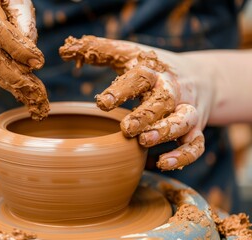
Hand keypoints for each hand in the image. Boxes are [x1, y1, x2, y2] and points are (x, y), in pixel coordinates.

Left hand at [60, 35, 214, 170]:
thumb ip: (100, 51)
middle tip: (126, 128)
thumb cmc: (154, 68)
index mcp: (154, 72)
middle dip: (146, 115)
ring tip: (144, 142)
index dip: (122, 90)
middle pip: (164, 101)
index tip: (101, 102)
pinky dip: (183, 156)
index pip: (140, 77)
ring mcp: (188, 110)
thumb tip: (64, 50)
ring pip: (185, 121)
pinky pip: (196, 145)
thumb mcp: (129, 54)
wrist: (200, 76)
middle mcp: (173, 91)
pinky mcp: (196, 129)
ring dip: (166, 132)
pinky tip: (161, 164)